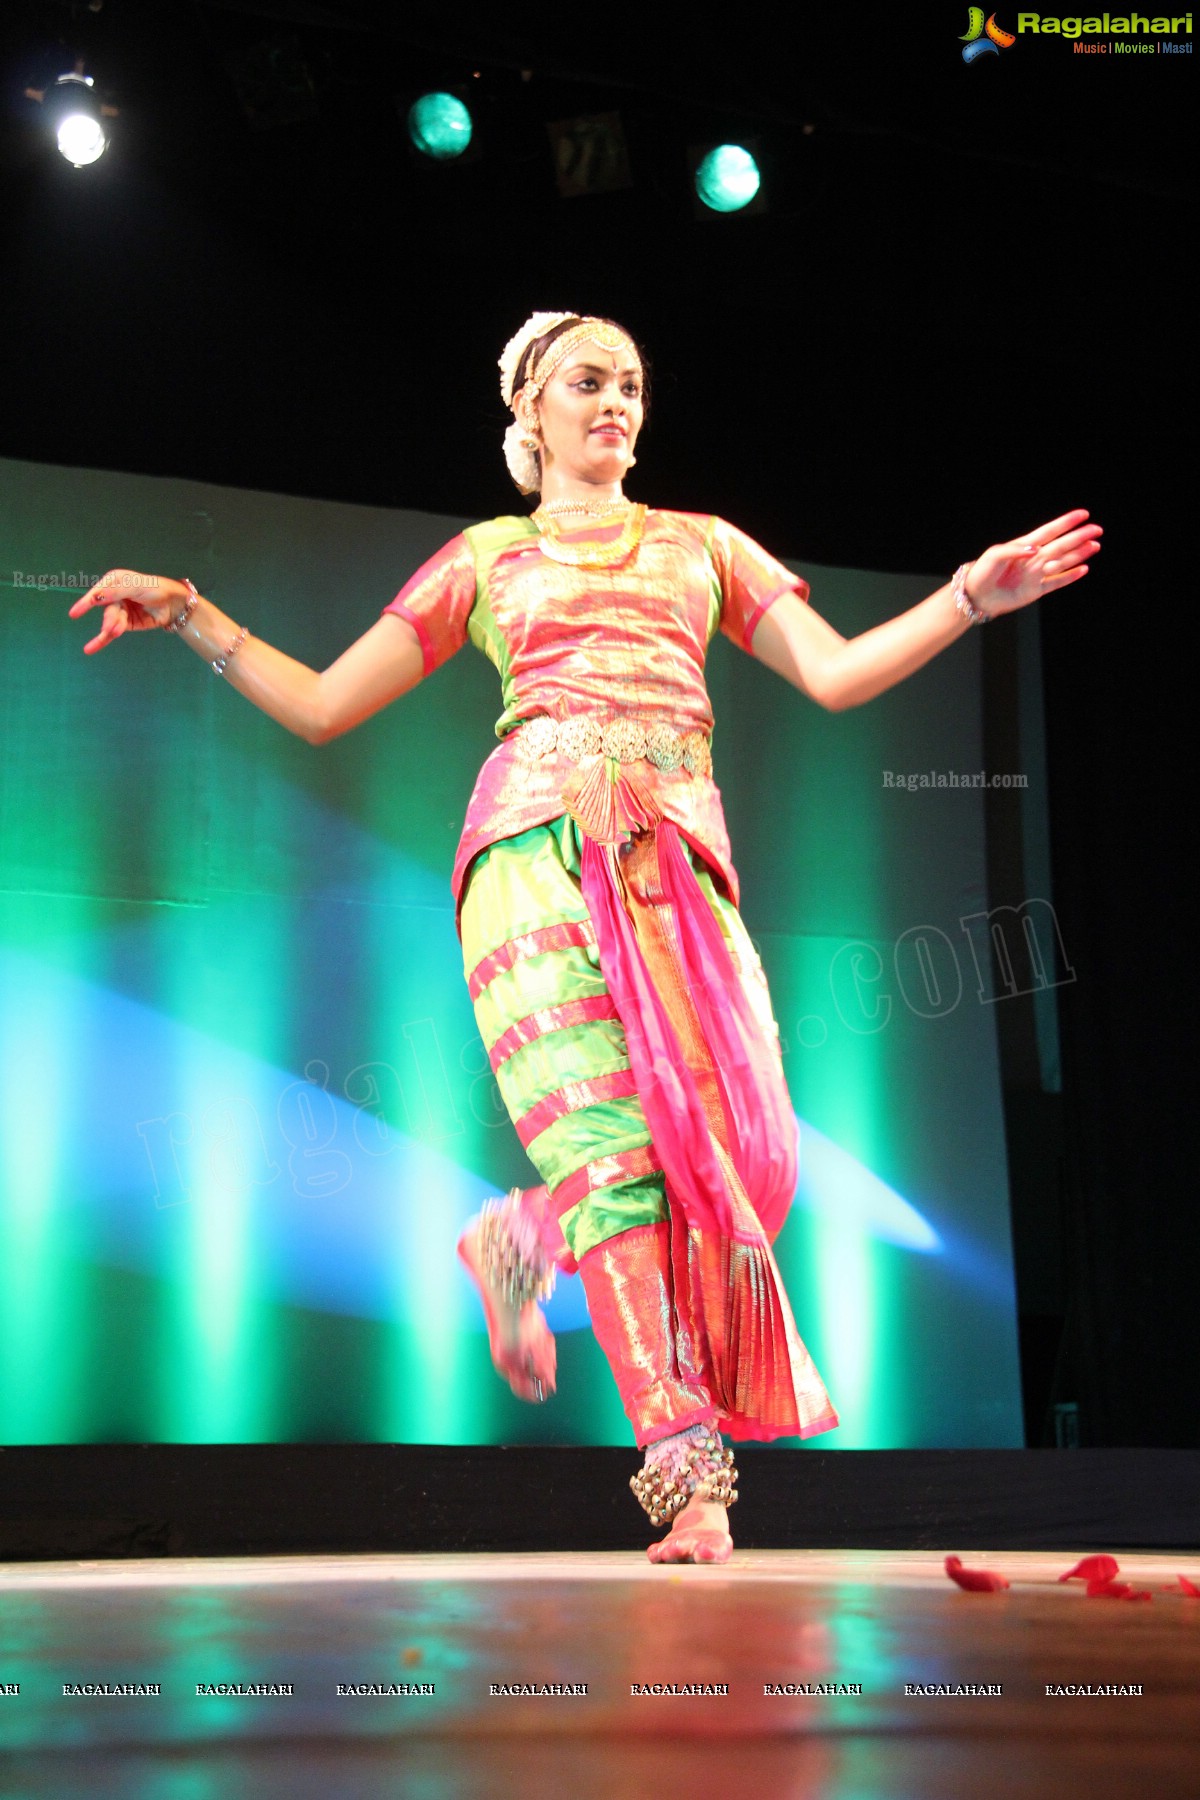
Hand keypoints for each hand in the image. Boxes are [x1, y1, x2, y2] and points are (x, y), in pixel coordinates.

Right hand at [68, 569, 188, 653]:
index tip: (74, 614)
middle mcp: (113, 595)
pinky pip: (112, 631)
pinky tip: (91, 648)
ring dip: (113, 628)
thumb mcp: (136, 587)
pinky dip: (104, 640)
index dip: (86, 603)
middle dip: (111, 619)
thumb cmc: (155, 589)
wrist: (173, 604)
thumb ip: (116, 592)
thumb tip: (95, 597)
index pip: (97, 593)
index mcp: (113, 581)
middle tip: (118, 627)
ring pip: (109, 622)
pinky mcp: (125, 624)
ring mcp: (119, 610)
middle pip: (106, 610)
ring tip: (118, 632)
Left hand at [967, 509, 1101, 618]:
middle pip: (1061, 545)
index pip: (1049, 531)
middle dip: (1079, 537)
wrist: (976, 596)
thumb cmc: (982, 572)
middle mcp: (1034, 558)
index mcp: (1024, 546)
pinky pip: (1057, 582)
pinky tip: (1083, 569)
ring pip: (1063, 562)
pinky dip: (1070, 576)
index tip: (1082, 515)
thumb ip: (1015, 550)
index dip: (1066, 523)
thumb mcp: (994, 555)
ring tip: (1095, 546)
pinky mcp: (1036, 590)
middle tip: (1097, 529)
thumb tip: (1035, 549)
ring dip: (1079, 554)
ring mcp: (1036, 574)